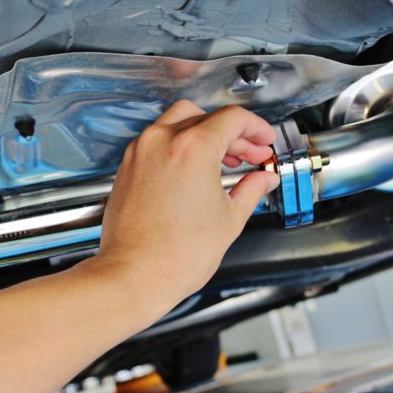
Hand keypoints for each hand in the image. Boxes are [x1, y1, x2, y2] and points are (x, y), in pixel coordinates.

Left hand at [92, 101, 278, 310]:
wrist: (134, 275)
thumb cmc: (174, 256)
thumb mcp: (229, 219)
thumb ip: (251, 190)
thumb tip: (263, 180)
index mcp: (192, 148)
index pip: (233, 119)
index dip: (256, 127)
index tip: (264, 139)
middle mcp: (162, 142)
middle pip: (207, 117)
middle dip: (234, 133)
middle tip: (251, 154)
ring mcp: (141, 152)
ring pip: (179, 122)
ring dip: (206, 134)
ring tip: (224, 161)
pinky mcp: (128, 167)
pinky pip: (158, 141)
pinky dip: (180, 146)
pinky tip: (196, 170)